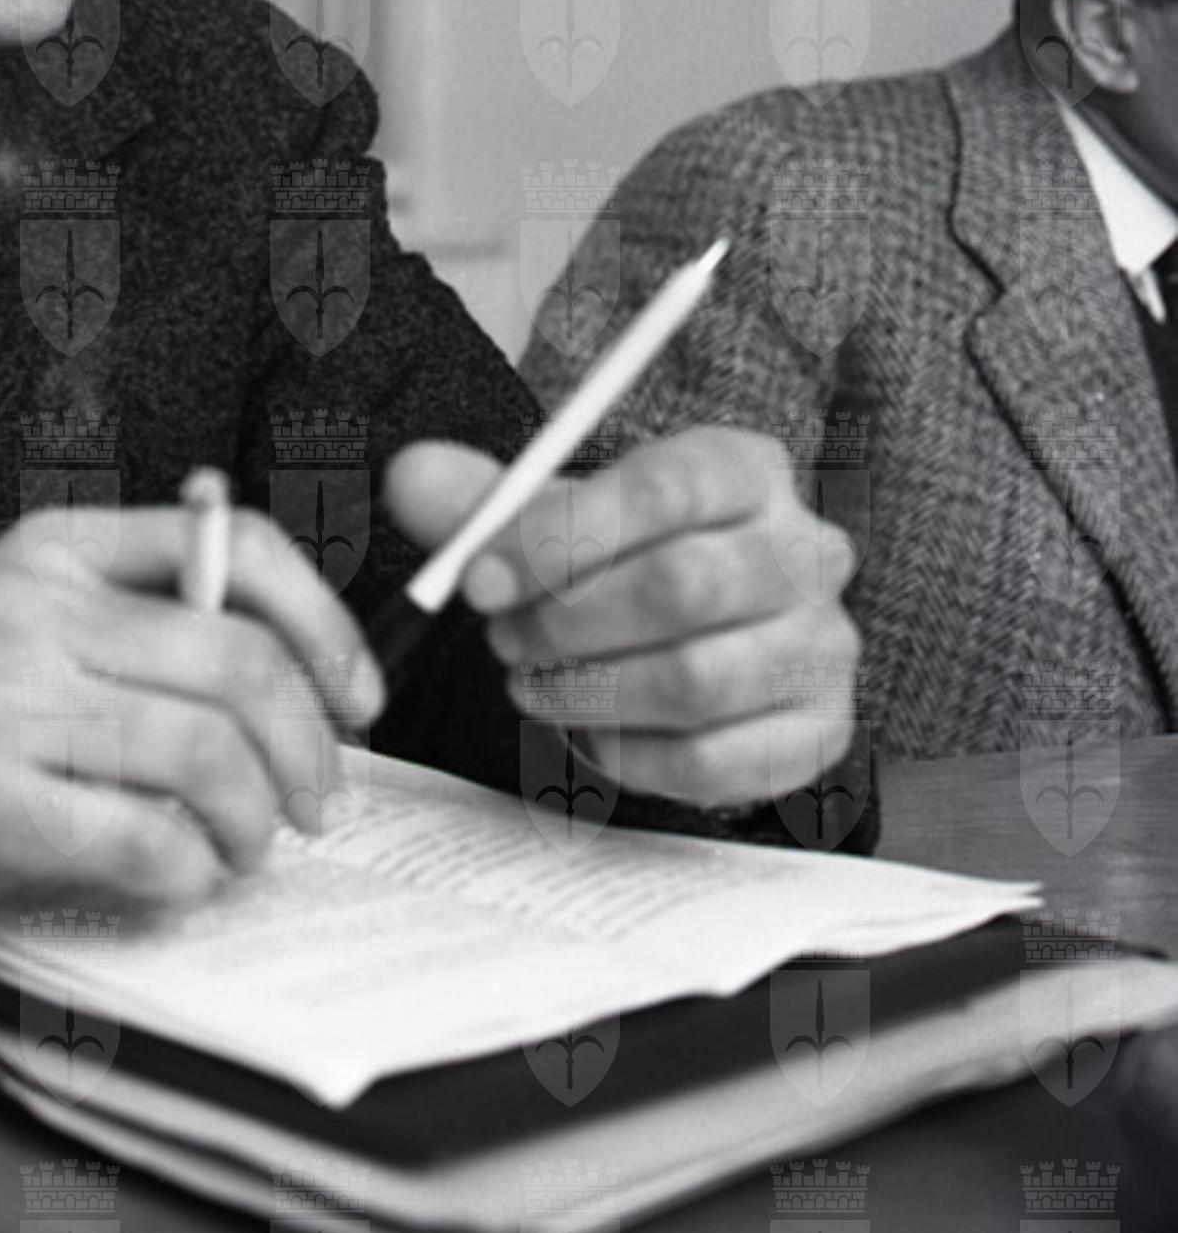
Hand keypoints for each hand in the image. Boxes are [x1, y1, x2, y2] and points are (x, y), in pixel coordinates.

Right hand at [0, 505, 382, 932]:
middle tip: (316, 800)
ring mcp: (0, 707)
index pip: (233, 542)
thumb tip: (302, 658)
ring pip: (206, 752)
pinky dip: (193, 872)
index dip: (323, 622)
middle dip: (310, 747)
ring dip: (256, 818)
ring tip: (246, 843)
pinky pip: (147, 841)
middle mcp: (29, 610)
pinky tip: (180, 875)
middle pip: (238, 661)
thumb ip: (143, 609)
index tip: (355, 697)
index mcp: (54, 547)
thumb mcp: (28, 610)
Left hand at [384, 427, 859, 808]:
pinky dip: (629, 756)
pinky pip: (712, 761)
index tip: (480, 578)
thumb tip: (410, 478)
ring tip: (534, 683)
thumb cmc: (621, 562)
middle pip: (685, 587)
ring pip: (697, 680)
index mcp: (745, 470)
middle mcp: (805, 552)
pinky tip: (590, 733)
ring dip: (589, 692)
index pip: (668, 487)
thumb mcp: (553, 519)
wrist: (699, 640)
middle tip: (503, 639)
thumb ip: (482, 501)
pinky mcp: (817, 732)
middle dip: (567, 622)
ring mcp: (822, 647)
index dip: (561, 536)